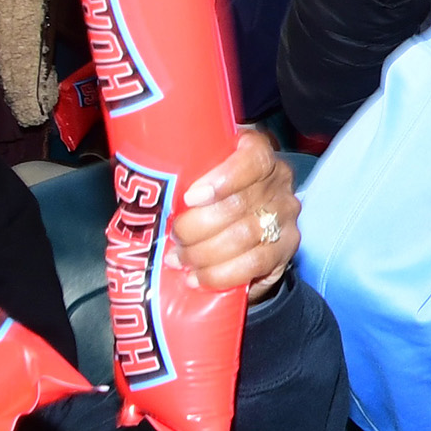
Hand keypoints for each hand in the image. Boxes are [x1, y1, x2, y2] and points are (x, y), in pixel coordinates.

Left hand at [170, 130, 297, 299]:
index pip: (252, 158)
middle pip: (240, 204)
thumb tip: (143, 194)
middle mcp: (278, 181)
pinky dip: (221, 274)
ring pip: (245, 236)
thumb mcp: (198, 175)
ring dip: (204, 253)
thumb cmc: (208, 197)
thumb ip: (183, 176)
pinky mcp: (287, 248)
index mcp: (257, 153)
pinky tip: (199, 277)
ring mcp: (285, 215)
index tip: (190, 197)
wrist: (240, 231)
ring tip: (180, 260)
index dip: (223, 179)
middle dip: (198, 227)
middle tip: (174, 238)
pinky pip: (254, 264)